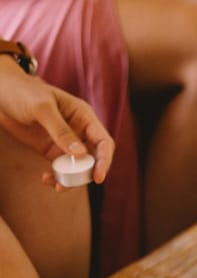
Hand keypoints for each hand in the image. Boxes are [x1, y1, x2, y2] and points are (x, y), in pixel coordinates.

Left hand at [0, 58, 113, 184]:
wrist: (1, 93)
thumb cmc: (23, 92)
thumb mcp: (42, 108)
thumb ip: (60, 130)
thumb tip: (80, 154)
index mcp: (83, 116)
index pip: (103, 141)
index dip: (104, 160)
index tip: (98, 177)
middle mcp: (79, 131)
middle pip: (94, 158)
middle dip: (86, 174)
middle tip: (71, 183)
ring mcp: (65, 142)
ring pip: (78, 167)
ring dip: (70, 179)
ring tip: (56, 185)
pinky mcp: (51, 150)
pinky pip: (61, 169)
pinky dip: (57, 177)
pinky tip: (46, 178)